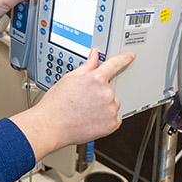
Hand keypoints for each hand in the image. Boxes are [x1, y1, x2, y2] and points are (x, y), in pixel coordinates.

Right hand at [10, 50, 134, 159]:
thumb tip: (94, 56)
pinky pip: (115, 118)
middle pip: (110, 88)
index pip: (114, 64)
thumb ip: (87, 66)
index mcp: (96, 79)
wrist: (51, 125)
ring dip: (104, 105)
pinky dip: (106, 118)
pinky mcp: (112, 124)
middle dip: (100, 91)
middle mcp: (106, 93)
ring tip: (86, 110)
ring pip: (112, 103)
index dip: (124, 58)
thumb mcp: (69, 78)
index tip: (130, 56)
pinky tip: (91, 119)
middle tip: (84, 99)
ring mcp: (110, 109)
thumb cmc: (56, 104)